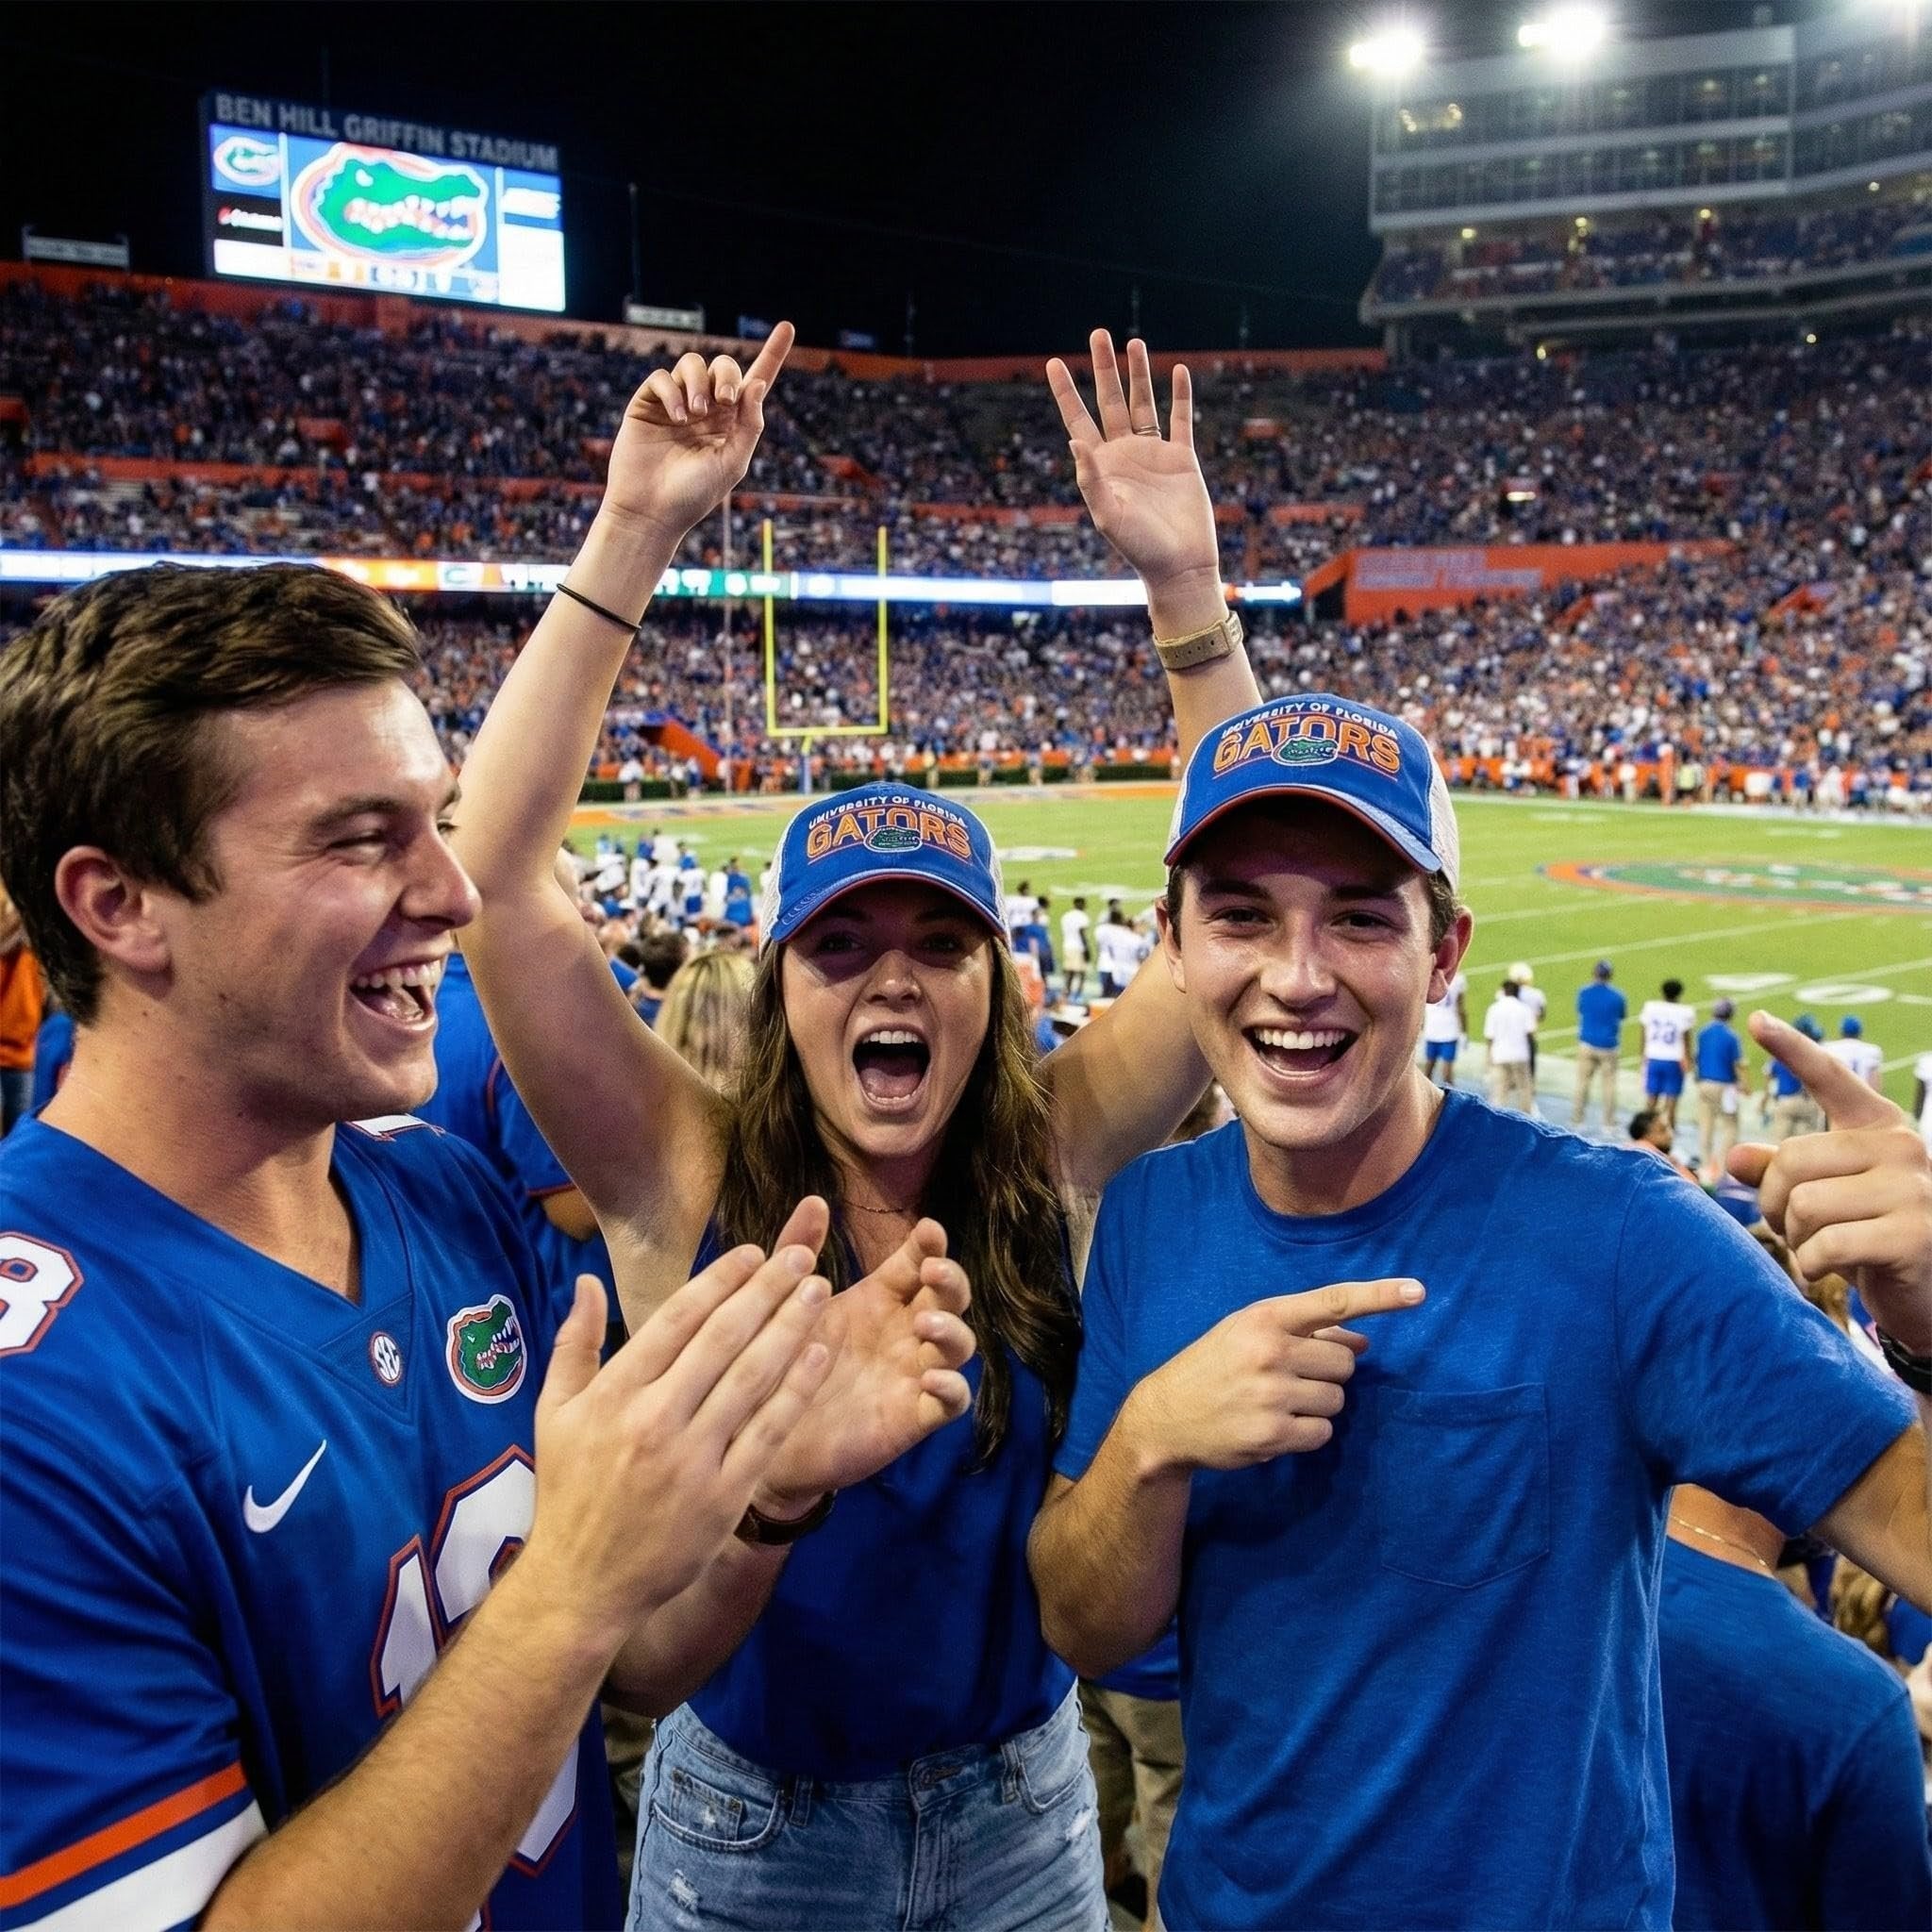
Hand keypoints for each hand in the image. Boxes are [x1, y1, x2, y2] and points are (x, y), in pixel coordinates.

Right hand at [522, 1196, 835, 1651]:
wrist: (582, 1583)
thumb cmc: (570, 1492)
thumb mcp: (553, 1412)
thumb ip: (574, 1341)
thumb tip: (587, 1278)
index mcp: (614, 1394)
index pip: (676, 1319)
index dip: (720, 1280)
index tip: (753, 1252)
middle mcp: (653, 1419)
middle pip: (722, 1338)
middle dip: (767, 1289)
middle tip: (802, 1255)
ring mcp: (691, 1460)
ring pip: (752, 1377)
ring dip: (790, 1328)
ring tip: (818, 1291)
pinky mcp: (722, 1496)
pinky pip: (768, 1432)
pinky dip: (796, 1391)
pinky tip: (817, 1356)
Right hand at [600, 324, 795, 549]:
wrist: (652, 512)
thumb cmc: (694, 495)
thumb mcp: (733, 462)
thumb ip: (749, 424)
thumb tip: (757, 383)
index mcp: (731, 423)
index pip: (754, 381)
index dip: (772, 354)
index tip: (787, 327)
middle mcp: (706, 409)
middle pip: (723, 367)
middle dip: (726, 375)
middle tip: (724, 401)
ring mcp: (676, 404)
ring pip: (691, 365)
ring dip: (698, 382)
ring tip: (696, 413)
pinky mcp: (648, 405)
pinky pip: (662, 378)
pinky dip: (671, 391)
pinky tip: (677, 417)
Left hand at [756, 1218, 975, 1510]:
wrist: (758, 1435)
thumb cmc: (777, 1361)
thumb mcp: (785, 1302)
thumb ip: (797, 1251)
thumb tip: (814, 1200)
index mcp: (879, 1298)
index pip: (919, 1261)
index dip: (930, 1243)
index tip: (928, 1230)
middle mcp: (904, 1331)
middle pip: (950, 1297)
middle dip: (951, 1279)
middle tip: (932, 1270)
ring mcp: (913, 1373)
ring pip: (959, 1346)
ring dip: (952, 1330)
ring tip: (927, 1324)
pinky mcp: (914, 1417)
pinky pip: (951, 1402)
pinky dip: (951, 1389)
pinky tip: (931, 1379)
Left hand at [1046, 331, 1220, 614]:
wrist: (1179, 566)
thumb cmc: (1139, 548)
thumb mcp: (1108, 515)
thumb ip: (1091, 479)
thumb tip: (1074, 440)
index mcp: (1101, 466)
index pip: (1078, 421)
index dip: (1067, 392)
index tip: (1054, 362)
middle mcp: (1124, 455)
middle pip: (1110, 401)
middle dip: (1104, 368)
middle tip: (1098, 333)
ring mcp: (1154, 455)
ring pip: (1143, 403)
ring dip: (1139, 374)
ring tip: (1134, 343)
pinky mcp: (1182, 460)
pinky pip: (1180, 420)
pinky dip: (1181, 396)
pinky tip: (1178, 371)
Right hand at [1125, 1278, 1424, 1473]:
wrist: (1165, 1416)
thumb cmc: (1214, 1365)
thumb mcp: (1248, 1332)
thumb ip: (1304, 1332)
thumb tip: (1363, 1344)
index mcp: (1264, 1317)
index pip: (1333, 1301)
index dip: (1380, 1296)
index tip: (1419, 1292)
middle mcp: (1269, 1351)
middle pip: (1344, 1364)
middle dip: (1327, 1373)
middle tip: (1289, 1377)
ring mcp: (1271, 1395)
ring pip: (1337, 1400)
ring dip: (1318, 1404)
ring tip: (1278, 1403)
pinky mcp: (1272, 1435)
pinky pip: (1322, 1432)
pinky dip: (1307, 1432)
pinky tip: (1275, 1426)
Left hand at [1728, 1012, 1931, 1350]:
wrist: (1927, 1296)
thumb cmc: (1869, 1239)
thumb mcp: (1823, 1199)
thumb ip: (1780, 1173)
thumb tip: (1734, 1159)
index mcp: (1879, 1127)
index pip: (1831, 1078)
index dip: (1791, 1048)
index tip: (1755, 1019)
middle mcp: (1903, 1147)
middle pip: (1790, 1159)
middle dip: (1773, 1203)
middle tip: (1793, 1229)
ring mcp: (1914, 1190)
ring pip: (1802, 1204)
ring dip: (1795, 1238)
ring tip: (1822, 1249)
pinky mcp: (1914, 1235)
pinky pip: (1826, 1244)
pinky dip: (1813, 1265)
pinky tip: (1834, 1270)